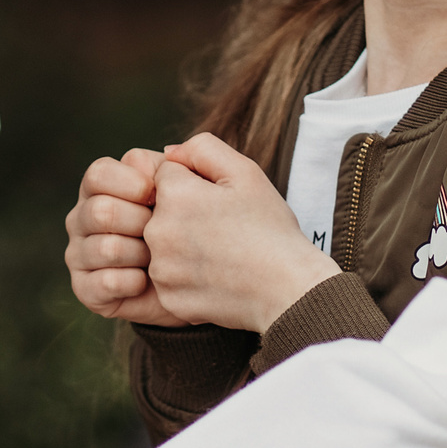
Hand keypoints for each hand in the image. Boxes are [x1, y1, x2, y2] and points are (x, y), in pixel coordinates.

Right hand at [64, 149, 192, 325]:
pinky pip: (106, 283)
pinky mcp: (84, 289)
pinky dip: (135, 283)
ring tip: (159, 260)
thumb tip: (147, 160)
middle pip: (101, 211)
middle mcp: (81, 218)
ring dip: (143, 255)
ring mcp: (78, 254)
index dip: (134, 185)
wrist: (196, 280)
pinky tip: (148, 282)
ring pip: (107, 248)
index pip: (98, 174)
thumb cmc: (191, 226)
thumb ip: (172, 165)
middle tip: (164, 233)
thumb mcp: (189, 190)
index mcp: (99, 187)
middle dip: (143, 223)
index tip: (160, 197)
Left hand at [146, 133, 341, 333]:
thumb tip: (169, 154)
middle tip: (225, 231)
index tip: (220, 204)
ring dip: (184, 248)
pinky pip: (170, 280)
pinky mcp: (168, 299)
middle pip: (161, 213)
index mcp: (174, 195)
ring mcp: (161, 270)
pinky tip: (218, 277)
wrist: (289, 288)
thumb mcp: (246, 172)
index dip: (196, 186)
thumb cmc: (270, 228)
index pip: (167, 177)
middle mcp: (157, 232)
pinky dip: (189, 279)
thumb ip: (202, 149)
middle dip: (186, 216)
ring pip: (164, 247)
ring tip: (223, 255)